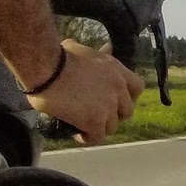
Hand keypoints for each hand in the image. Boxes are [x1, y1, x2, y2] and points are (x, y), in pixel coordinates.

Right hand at [27, 38, 144, 143]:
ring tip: (84, 126)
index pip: (138, 88)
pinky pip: (97, 137)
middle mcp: (118, 88)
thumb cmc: (58, 57)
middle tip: (98, 115)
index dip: (128, 97)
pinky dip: (87, 137)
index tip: (117, 101)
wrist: (46, 68)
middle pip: (127, 111)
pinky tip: (76, 134)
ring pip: (112, 127)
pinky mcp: (95, 120)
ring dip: (99, 128)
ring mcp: (108, 105)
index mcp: (116, 70)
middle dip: (114, 115)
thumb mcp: (84, 50)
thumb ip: (98, 54)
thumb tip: (104, 48)